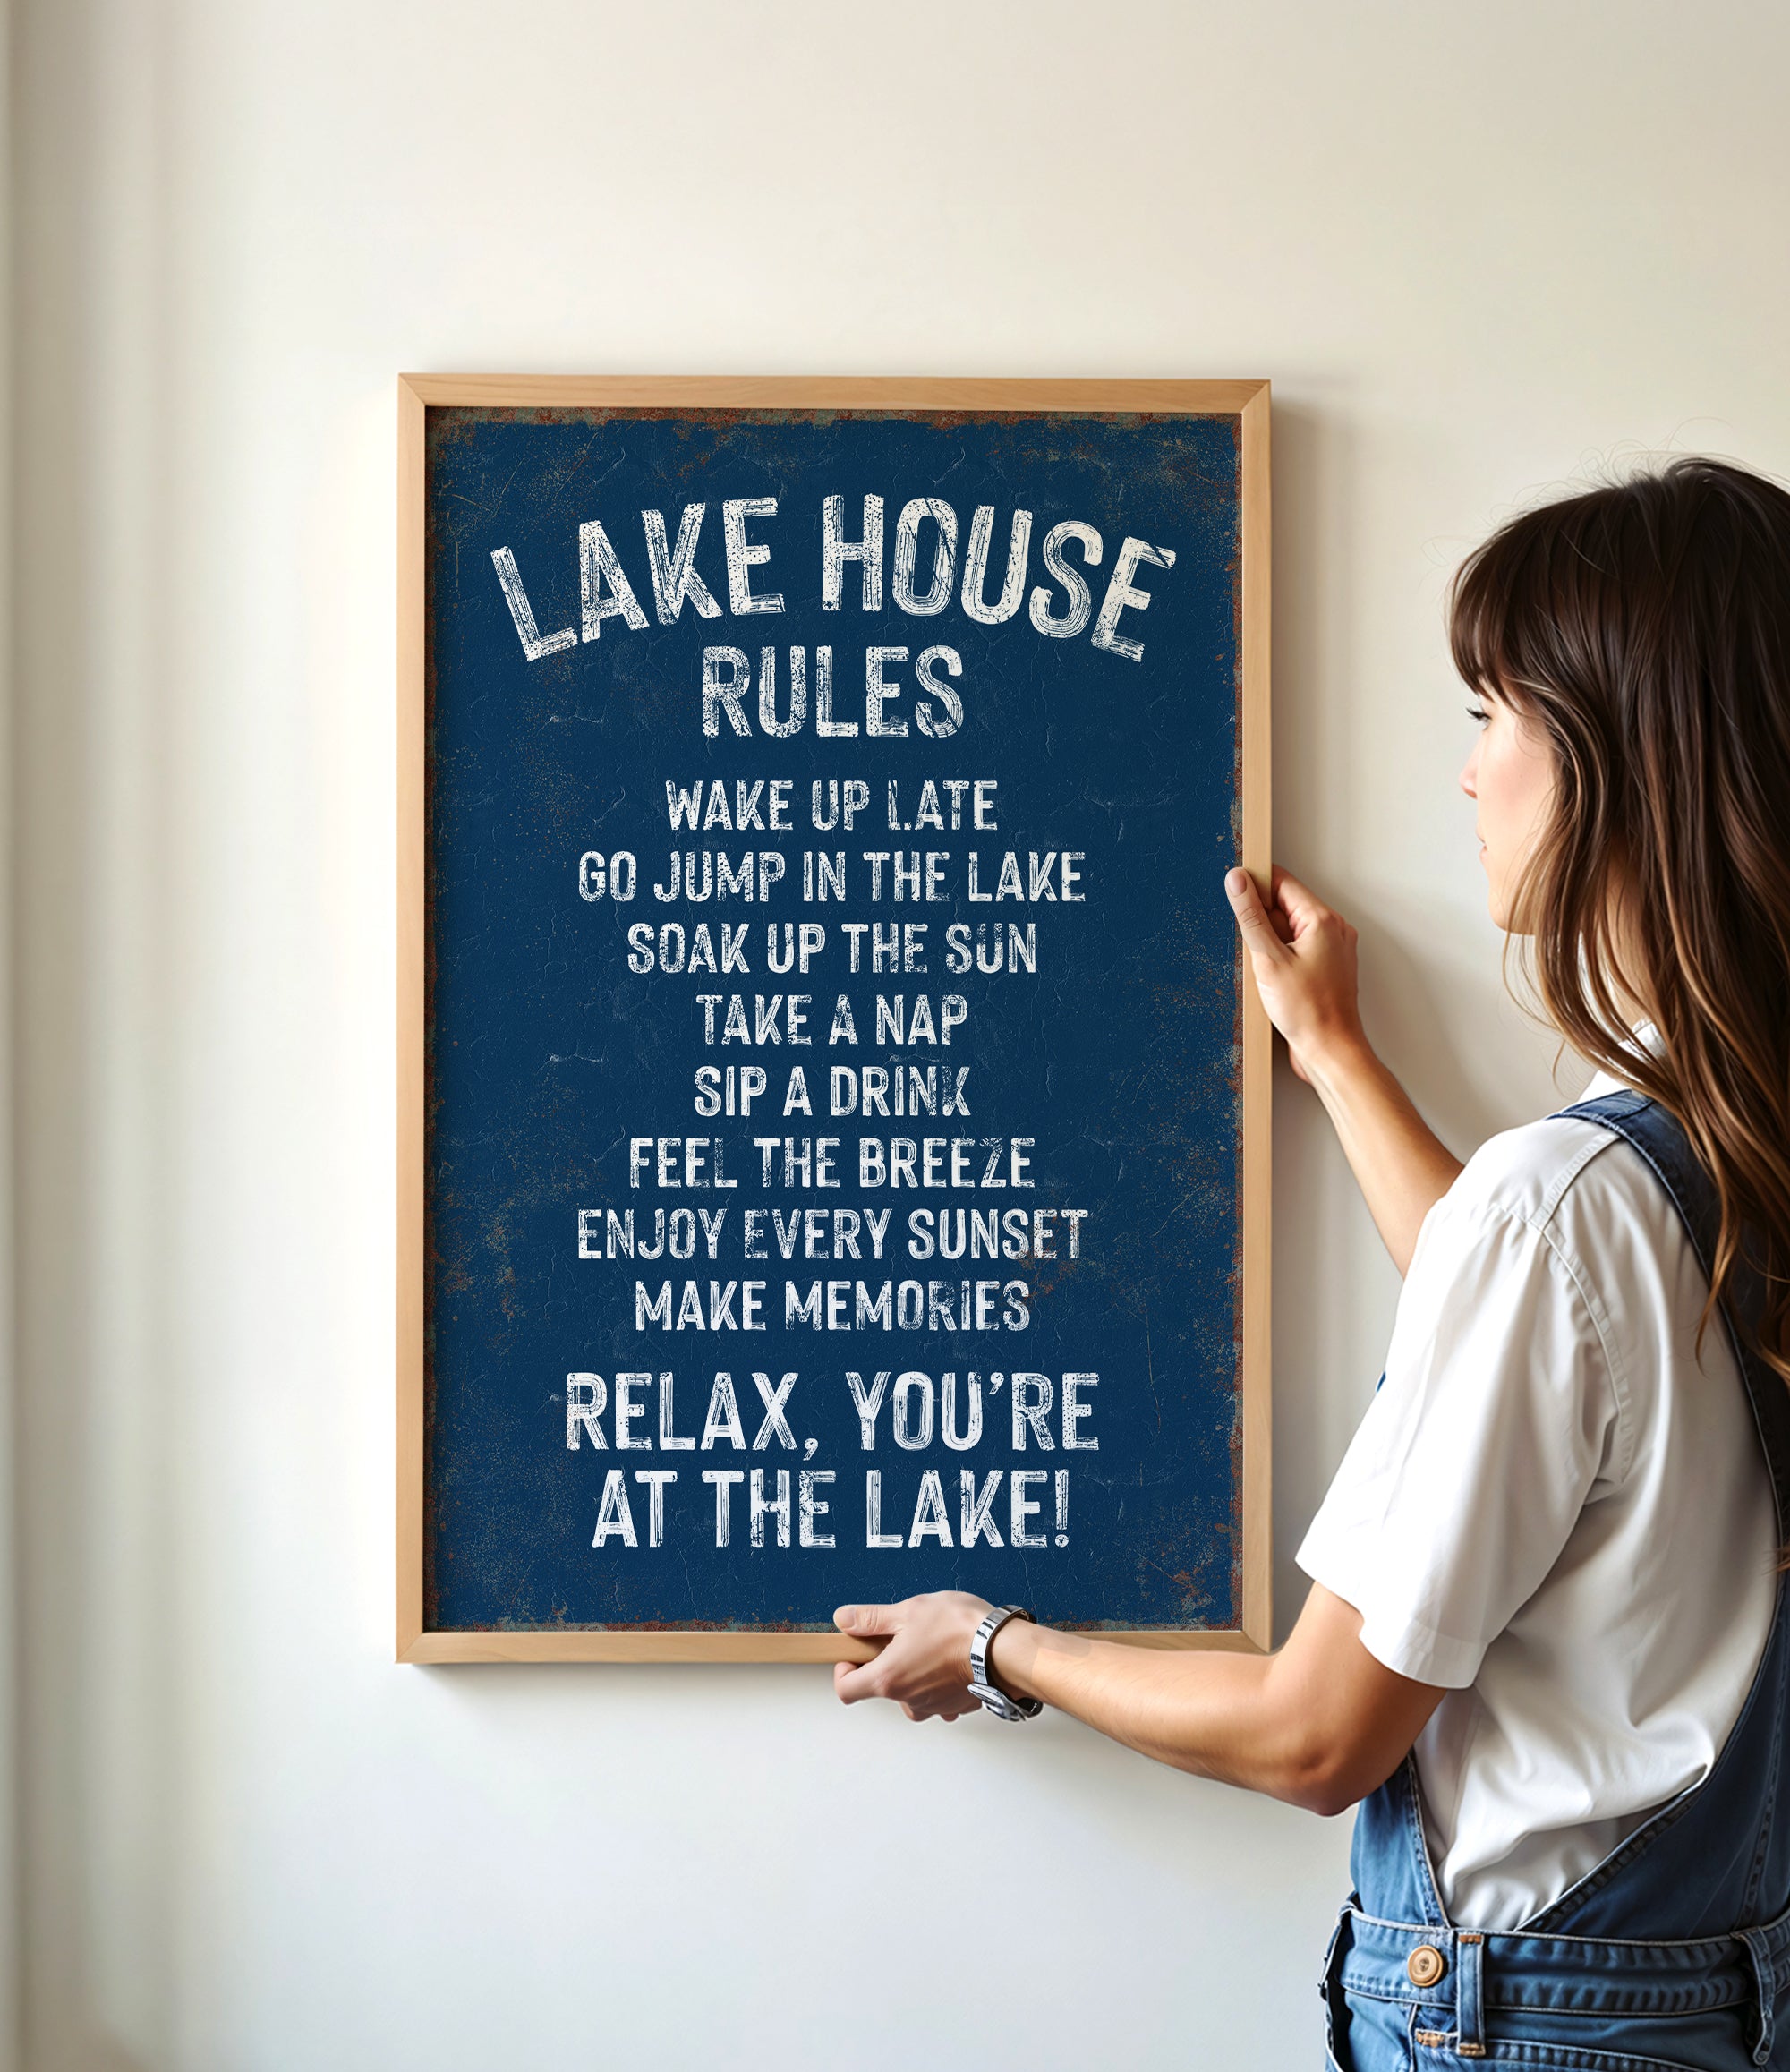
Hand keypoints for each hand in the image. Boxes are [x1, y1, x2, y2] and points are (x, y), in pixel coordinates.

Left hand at [832, 1592, 992, 1720]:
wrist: (1003, 1649)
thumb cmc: (958, 1629)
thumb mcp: (908, 1611)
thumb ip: (871, 1618)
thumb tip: (844, 1619)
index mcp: (888, 1678)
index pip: (846, 1690)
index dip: (843, 1671)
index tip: (854, 1654)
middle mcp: (908, 1699)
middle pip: (880, 1689)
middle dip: (884, 1664)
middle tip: (899, 1638)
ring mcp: (933, 1706)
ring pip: (910, 1695)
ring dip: (912, 1674)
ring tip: (929, 1645)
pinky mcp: (956, 1706)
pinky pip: (937, 1698)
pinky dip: (937, 1681)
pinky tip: (949, 1659)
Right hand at [1225, 866, 1366, 1083]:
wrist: (1330, 1051)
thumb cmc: (1309, 1012)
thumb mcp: (1268, 959)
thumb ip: (1251, 916)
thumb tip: (1237, 881)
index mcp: (1322, 920)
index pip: (1282, 882)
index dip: (1255, 885)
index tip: (1234, 892)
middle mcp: (1333, 930)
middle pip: (1285, 906)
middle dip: (1261, 922)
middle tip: (1253, 949)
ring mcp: (1331, 950)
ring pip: (1288, 930)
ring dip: (1269, 944)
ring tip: (1266, 971)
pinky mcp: (1325, 968)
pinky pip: (1295, 950)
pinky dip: (1279, 959)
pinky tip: (1273, 981)